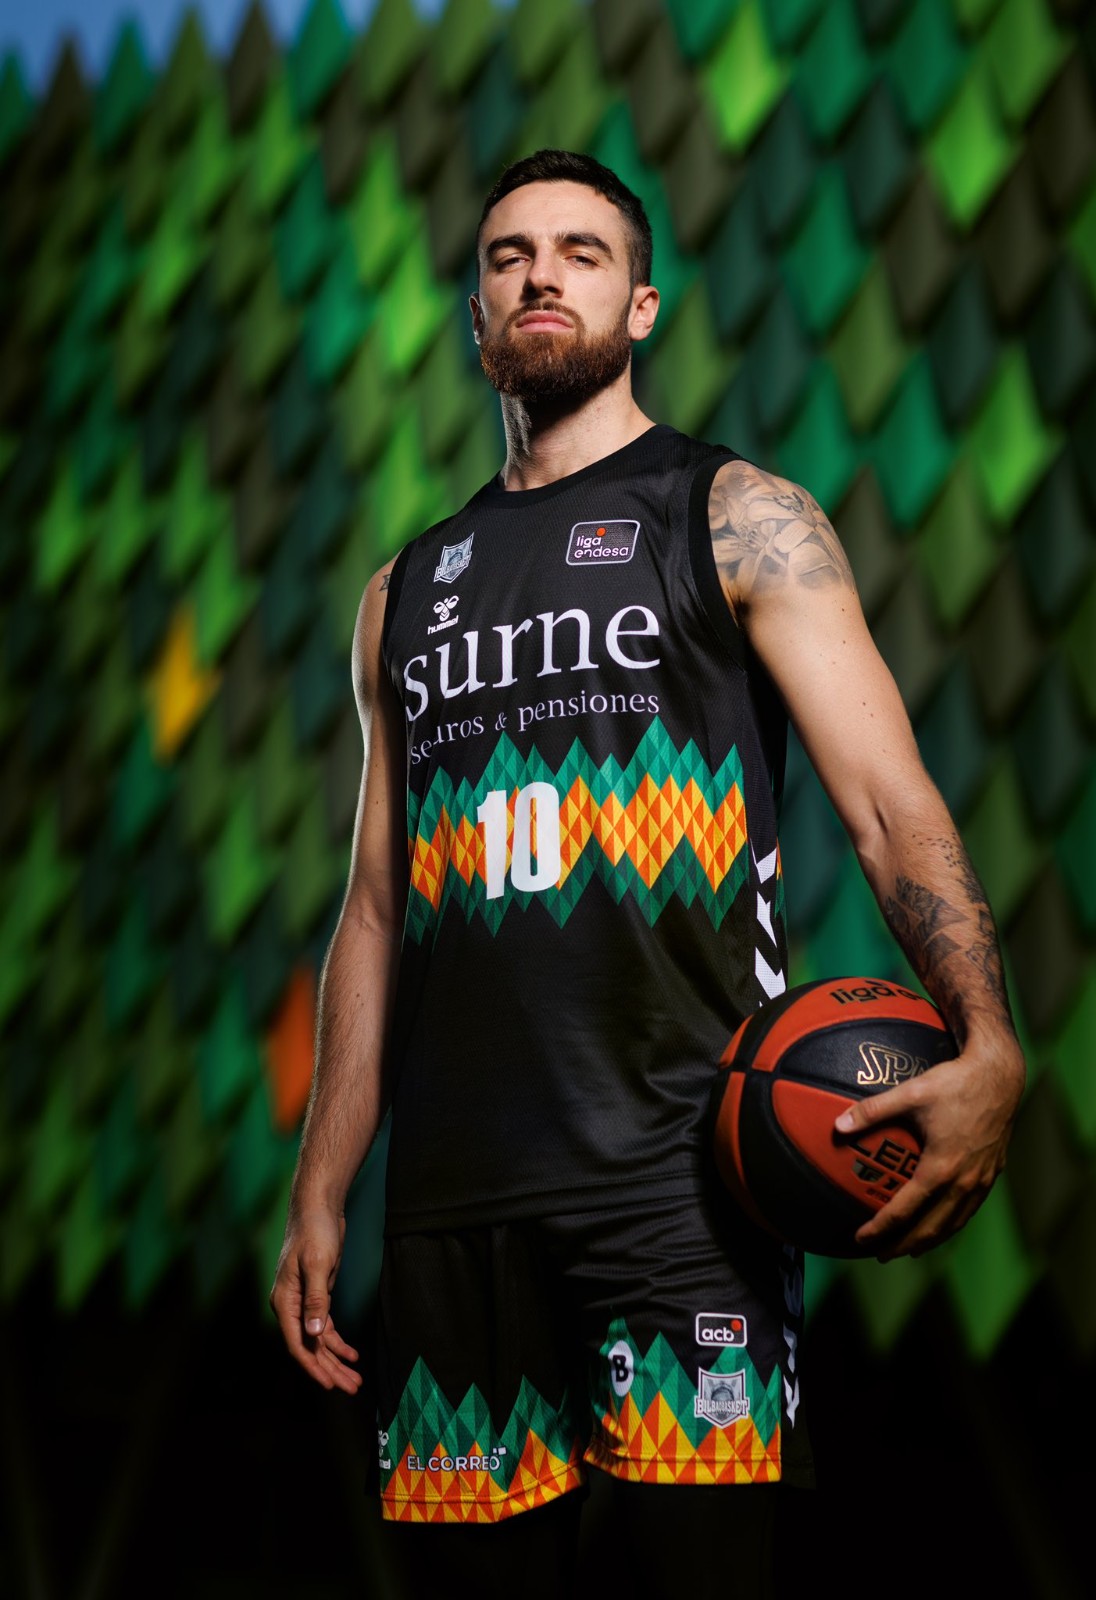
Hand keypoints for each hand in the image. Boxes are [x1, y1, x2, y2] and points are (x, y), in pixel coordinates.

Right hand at [269, 1205, 362, 1393]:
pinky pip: (326, 1327)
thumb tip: (313, 1332)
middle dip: (330, 1369)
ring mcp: (305, 1303)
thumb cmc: (313, 1232)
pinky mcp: (318, 1296)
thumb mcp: (317, 1264)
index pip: (297, 1343)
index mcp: (284, 1302)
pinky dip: (338, 1342)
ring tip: (354, 1379)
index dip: (313, 1366)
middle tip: (351, 1387)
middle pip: (310, 1347)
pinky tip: (352, 1355)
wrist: (318, 1208)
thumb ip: (316, 1299)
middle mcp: (291, 1306)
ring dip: (336, 1359)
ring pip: (319, 1340)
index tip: (329, 1384)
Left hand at [833, 1030, 1025, 1260]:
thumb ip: (872, 1110)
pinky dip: (951, 1224)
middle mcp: (963, 1182)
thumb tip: (838, 1125)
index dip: (879, 1228)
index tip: (860, 1238)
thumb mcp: (909, 1093)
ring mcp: (980, 1180)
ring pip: (953, 1224)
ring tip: (908, 1249)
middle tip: (880, 1254)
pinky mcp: (991, 1173)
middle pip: (930, 1228)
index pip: (904, 1211)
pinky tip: (941, 1224)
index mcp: (940, 1168)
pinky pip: (969, 1210)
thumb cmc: (954, 1083)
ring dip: (929, 1241)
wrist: (1000, 1076)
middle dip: (903, 1245)